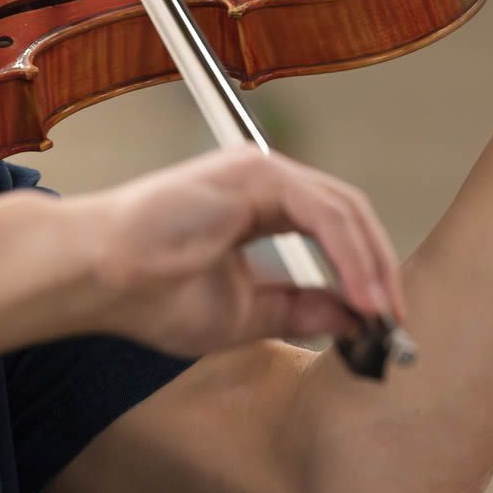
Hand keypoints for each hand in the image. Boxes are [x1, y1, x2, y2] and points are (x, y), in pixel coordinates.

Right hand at [67, 146, 403, 357]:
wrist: (98, 275)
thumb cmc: (147, 292)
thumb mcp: (245, 313)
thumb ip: (300, 309)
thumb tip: (354, 316)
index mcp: (257, 207)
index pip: (332, 230)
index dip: (364, 274)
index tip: (381, 321)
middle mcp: (262, 181)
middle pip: (347, 215)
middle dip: (379, 269)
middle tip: (394, 320)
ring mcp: (259, 171)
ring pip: (343, 210)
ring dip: (372, 265)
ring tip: (382, 313)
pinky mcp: (254, 173)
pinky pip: (323, 212)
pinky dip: (350, 254)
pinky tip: (362, 293)